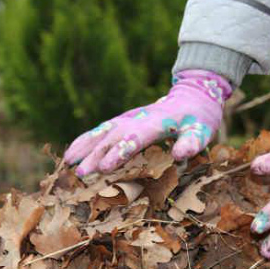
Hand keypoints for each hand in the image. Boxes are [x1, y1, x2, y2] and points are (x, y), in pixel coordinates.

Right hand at [64, 70, 230, 176]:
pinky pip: (101, 130)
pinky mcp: (123, 120)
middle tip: (81, 173)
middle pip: (114, 137)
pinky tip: (71, 153)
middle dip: (96, 154)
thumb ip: (191, 142)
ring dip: (85, 146)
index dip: (120, 152)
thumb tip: (181, 154)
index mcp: (157, 122)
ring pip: (103, 131)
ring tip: (67, 162)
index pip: (136, 138)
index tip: (104, 167)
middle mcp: (138, 119)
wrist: (192, 95)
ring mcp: (128, 118)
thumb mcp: (202, 130)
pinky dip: (85, 140)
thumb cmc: (198, 118)